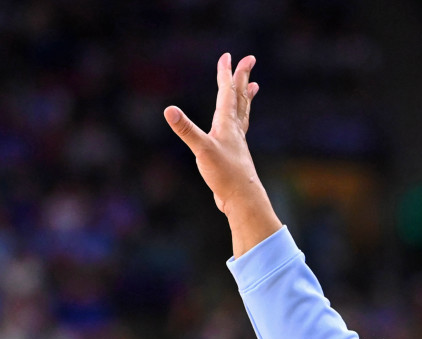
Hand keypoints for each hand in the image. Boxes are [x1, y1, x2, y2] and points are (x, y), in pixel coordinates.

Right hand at [164, 53, 280, 254]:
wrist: (242, 200)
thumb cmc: (225, 174)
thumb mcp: (202, 150)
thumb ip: (186, 130)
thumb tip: (169, 111)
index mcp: (227, 124)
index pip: (227, 92)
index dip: (226, 73)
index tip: (229, 56)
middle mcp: (234, 129)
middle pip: (240, 97)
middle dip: (242, 77)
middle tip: (250, 60)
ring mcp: (236, 142)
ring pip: (243, 113)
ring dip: (246, 97)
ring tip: (253, 87)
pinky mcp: (234, 154)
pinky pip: (239, 129)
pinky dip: (239, 119)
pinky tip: (236, 124)